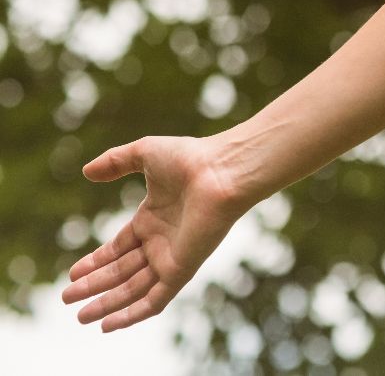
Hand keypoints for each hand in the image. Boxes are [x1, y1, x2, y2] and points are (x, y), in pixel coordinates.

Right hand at [62, 134, 249, 331]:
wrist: (223, 171)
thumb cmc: (190, 158)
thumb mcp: (145, 153)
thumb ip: (115, 161)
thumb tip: (86, 171)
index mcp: (153, 218)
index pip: (119, 248)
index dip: (96, 261)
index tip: (73, 273)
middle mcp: (162, 240)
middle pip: (122, 271)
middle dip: (94, 285)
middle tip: (67, 297)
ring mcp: (172, 256)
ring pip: (133, 289)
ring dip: (106, 303)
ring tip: (79, 315)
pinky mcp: (182, 268)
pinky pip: (156, 299)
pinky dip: (133, 314)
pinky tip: (108, 325)